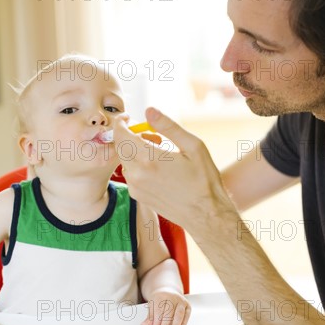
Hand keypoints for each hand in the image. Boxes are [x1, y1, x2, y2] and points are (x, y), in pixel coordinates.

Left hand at [114, 107, 230, 231]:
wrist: (205, 214)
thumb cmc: (203, 180)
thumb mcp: (193, 146)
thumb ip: (168, 127)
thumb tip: (149, 110)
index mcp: (150, 158)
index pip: (121, 133)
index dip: (121, 122)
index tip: (129, 117)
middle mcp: (137, 173)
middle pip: (120, 146)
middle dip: (129, 135)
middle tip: (150, 134)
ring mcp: (135, 186)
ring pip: (124, 159)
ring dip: (134, 150)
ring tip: (159, 151)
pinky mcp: (137, 195)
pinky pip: (130, 173)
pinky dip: (137, 164)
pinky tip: (157, 166)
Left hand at [141, 288, 190, 324]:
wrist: (168, 290)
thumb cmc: (159, 300)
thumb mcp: (152, 305)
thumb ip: (150, 316)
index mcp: (161, 295)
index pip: (159, 309)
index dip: (157, 320)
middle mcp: (172, 296)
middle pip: (169, 311)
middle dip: (165, 323)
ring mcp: (181, 300)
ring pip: (179, 313)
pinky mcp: (187, 305)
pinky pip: (186, 315)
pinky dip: (183, 324)